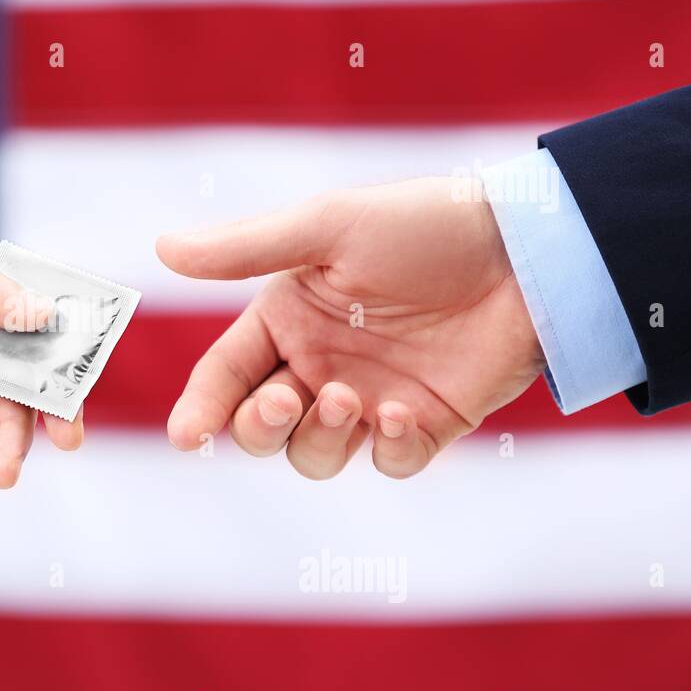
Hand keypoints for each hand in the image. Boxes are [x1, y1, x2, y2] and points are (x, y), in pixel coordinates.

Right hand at [156, 177, 544, 478]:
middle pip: (259, 428)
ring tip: (346, 399)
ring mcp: (370, 399)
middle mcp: (319, 365)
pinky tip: (403, 412)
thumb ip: (246, 249)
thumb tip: (162, 248)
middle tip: (281, 400)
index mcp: (287, 319)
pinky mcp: (425, 426)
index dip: (201, 407)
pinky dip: (388, 450)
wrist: (527, 252)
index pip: (225, 373)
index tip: (187, 436)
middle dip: (257, 426)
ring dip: (318, 438)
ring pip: (314, 455)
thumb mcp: (329, 227)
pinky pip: (389, 463)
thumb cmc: (423, 227)